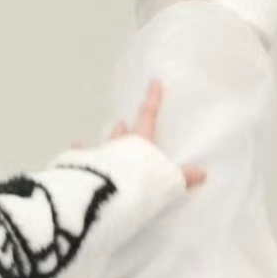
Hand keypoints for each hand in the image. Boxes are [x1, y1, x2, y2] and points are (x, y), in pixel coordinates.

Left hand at [75, 78, 206, 186]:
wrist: (106, 195)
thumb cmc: (139, 184)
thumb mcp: (165, 183)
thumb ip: (182, 178)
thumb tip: (203, 173)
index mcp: (140, 143)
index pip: (149, 116)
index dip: (153, 99)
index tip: (154, 82)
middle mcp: (118, 146)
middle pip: (122, 134)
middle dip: (124, 129)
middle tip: (122, 122)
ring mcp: (98, 158)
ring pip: (101, 146)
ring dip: (102, 142)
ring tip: (96, 137)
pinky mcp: (84, 171)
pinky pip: (80, 160)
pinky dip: (77, 153)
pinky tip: (73, 144)